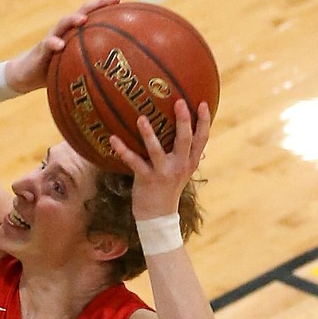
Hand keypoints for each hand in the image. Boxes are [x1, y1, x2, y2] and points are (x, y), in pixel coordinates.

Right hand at [4, 0, 119, 93]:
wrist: (27, 75)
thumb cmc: (54, 70)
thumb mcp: (75, 67)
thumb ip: (90, 65)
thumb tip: (112, 75)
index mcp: (74, 33)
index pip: (91, 14)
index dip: (104, 6)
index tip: (120, 1)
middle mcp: (65, 31)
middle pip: (81, 11)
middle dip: (95, 4)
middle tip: (111, 0)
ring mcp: (52, 37)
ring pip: (63, 23)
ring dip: (72, 19)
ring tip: (83, 20)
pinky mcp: (41, 49)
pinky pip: (47, 44)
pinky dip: (53, 43)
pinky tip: (60, 45)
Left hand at [111, 99, 209, 219]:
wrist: (158, 217)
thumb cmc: (167, 188)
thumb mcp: (181, 170)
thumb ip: (182, 152)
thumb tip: (180, 127)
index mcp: (190, 162)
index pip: (202, 139)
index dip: (204, 121)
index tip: (204, 102)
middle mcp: (179, 166)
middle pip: (185, 140)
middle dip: (183, 120)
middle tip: (179, 102)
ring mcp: (163, 173)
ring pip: (156, 150)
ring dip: (148, 133)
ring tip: (141, 118)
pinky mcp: (146, 179)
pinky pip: (134, 162)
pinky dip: (122, 150)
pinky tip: (113, 139)